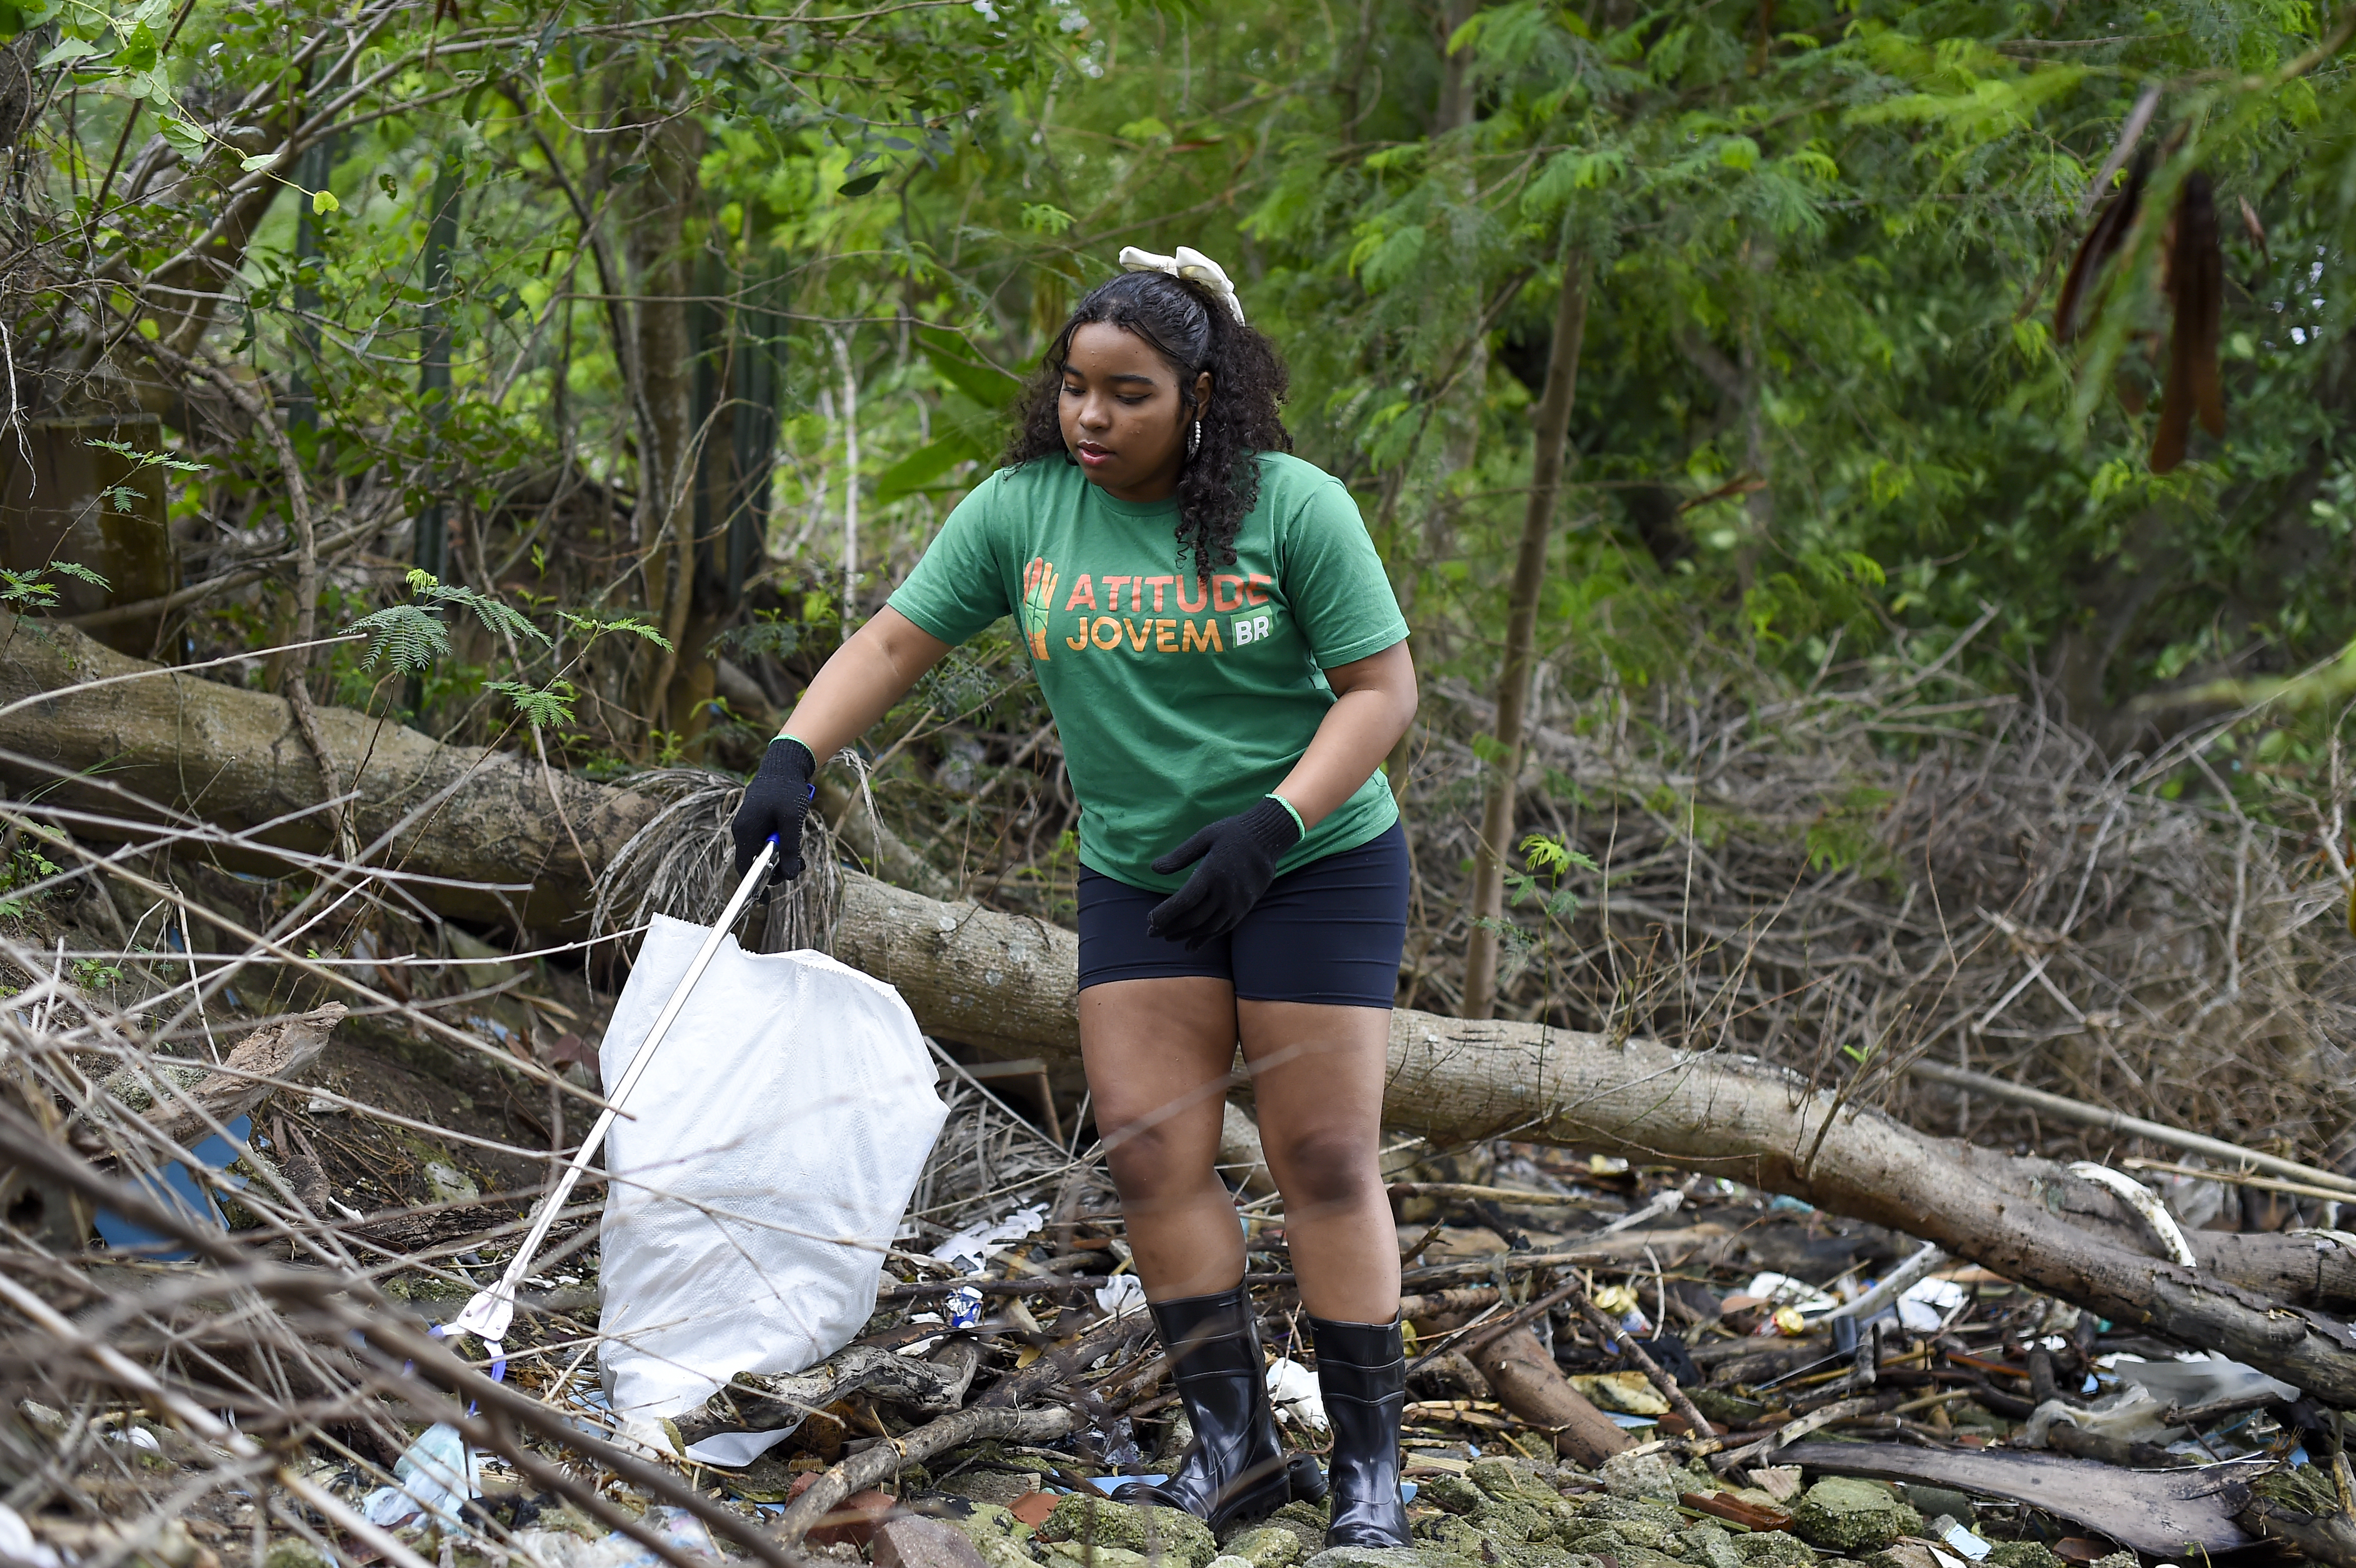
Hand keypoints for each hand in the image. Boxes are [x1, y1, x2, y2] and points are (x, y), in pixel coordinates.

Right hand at [732, 736, 816, 884]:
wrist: (784, 764)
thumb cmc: (787, 790)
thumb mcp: (792, 821)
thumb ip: (790, 848)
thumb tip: (791, 875)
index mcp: (745, 832)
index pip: (744, 868)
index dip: (754, 887)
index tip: (764, 901)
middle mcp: (743, 830)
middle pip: (755, 862)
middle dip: (776, 869)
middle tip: (798, 866)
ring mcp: (749, 825)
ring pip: (763, 852)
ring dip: (781, 857)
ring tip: (800, 857)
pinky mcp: (757, 821)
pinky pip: (766, 841)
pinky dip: (780, 845)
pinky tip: (793, 842)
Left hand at [1146, 796, 1302, 949]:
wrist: (1268, 837)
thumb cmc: (1232, 833)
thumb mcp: (1204, 836)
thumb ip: (1179, 855)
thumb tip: (1154, 868)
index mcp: (1212, 873)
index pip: (1184, 901)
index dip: (1165, 914)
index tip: (1150, 920)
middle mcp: (1225, 892)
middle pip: (1193, 919)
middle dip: (1169, 928)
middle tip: (1151, 933)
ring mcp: (1237, 902)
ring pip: (1208, 928)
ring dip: (1185, 936)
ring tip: (1168, 938)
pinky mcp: (1245, 907)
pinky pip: (1223, 928)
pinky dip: (1206, 939)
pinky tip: (1191, 945)